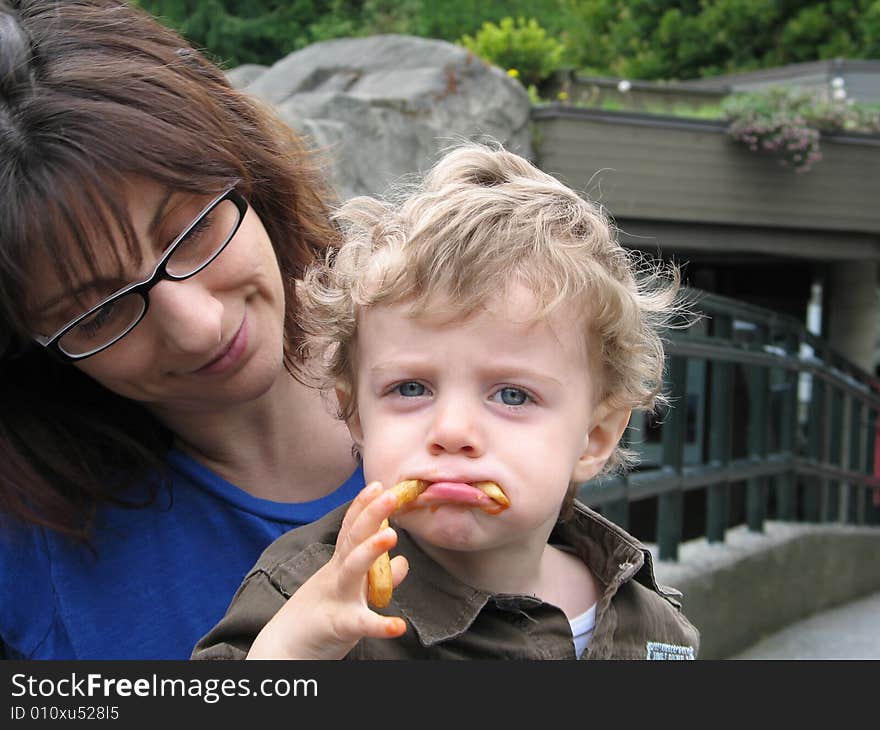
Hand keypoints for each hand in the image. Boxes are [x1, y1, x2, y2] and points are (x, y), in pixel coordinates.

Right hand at [246, 482, 408, 659]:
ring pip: (352, 571)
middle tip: (389, 495)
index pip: (351, 529)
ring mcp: (338, 598)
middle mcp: (337, 576)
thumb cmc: (321, 616)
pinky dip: (379, 625)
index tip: (378, 485)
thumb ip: (380, 576)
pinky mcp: (339, 626)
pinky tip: (397, 625)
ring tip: (391, 536)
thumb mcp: (353, 591)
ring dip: (370, 551)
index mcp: (340, 565)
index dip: (363, 506)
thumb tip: (402, 561)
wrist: (286, 650)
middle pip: (352, 539)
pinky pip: (361, 625)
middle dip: (370, 515)